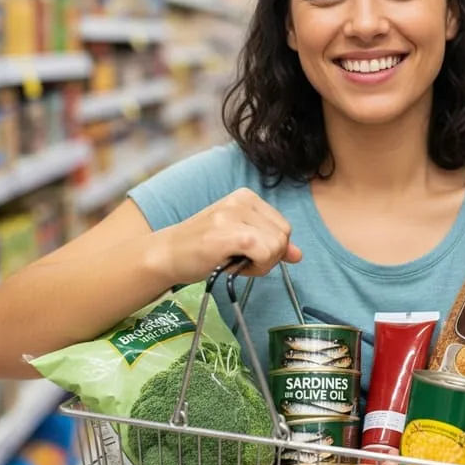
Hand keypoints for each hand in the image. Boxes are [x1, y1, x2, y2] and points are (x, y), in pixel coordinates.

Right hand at [155, 188, 302, 284]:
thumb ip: (269, 244)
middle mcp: (242, 200)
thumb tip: (298, 255)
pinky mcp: (231, 234)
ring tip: (234, 262)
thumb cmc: (201, 249)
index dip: (270, 248)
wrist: (166, 255)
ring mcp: (235, 215)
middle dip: (268, 257)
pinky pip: (266, 254)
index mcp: (246, 197)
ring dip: (260, 264)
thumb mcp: (240, 240)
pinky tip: (232, 266)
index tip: (245, 254)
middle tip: (240, 261)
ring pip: (277, 246)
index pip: (283, 227)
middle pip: (284, 236)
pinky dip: (255, 268)